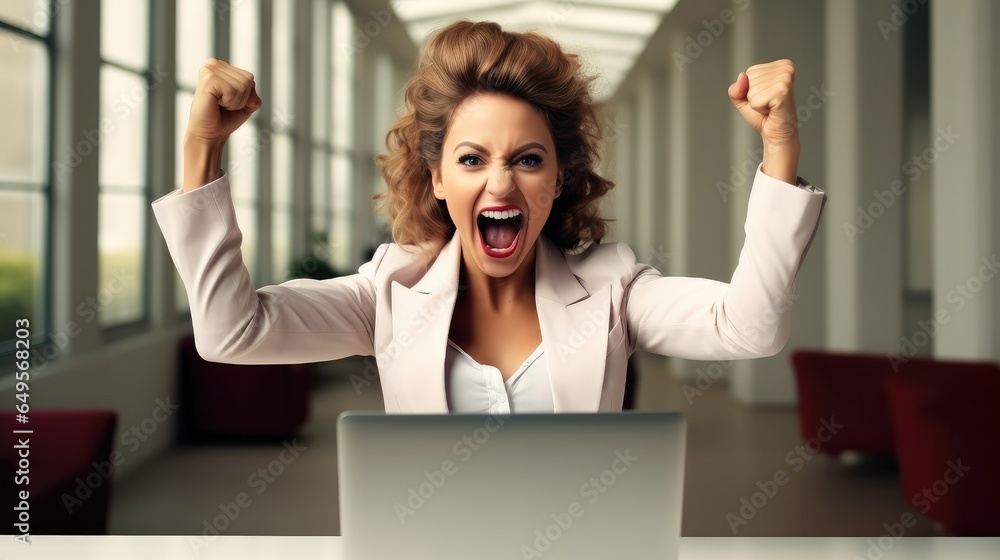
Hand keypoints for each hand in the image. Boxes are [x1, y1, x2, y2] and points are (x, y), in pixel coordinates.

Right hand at [185, 58, 260, 146]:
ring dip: (235, 102)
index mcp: (222, 67)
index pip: (249, 77)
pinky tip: (215, 103)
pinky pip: (233, 90)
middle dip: (241, 99)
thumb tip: (252, 83)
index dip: (245, 96)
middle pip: (248, 80)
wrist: (210, 134)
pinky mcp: (208, 78)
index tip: (229, 102)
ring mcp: (210, 70)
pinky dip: (229, 102)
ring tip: (219, 104)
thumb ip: (253, 93)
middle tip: (224, 105)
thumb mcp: (247, 104)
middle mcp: (214, 64)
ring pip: (242, 85)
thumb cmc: (225, 119)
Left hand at [728, 59, 799, 182]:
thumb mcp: (743, 98)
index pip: (749, 73)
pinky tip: (772, 109)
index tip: (765, 97)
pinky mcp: (783, 91)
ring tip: (770, 106)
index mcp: (779, 65)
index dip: (750, 90)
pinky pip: (755, 100)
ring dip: (756, 103)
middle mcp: (785, 68)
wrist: (776, 133)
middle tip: (768, 103)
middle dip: (753, 96)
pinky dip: (759, 108)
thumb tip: (742, 77)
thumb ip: (736, 87)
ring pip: (751, 90)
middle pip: (749, 79)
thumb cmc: (763, 115)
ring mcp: (785, 78)